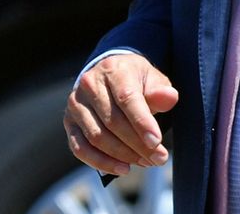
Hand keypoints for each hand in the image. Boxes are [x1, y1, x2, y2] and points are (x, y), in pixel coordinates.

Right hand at [63, 54, 177, 175]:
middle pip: (113, 122)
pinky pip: (80, 148)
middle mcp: (90, 85)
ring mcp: (76, 105)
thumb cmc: (135, 79)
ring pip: (97, 137)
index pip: (127, 98)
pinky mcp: (69, 123)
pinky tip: (122, 168)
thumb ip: (161, 90)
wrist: (109, 74)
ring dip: (123, 155)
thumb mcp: (152, 78)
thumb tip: (170, 98)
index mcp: (114, 70)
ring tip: (146, 162)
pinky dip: (101, 162)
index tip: (157, 142)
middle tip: (159, 158)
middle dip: (138, 144)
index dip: (142, 122)